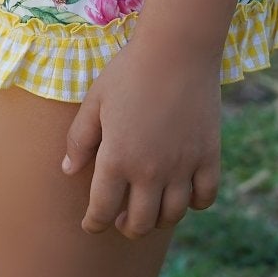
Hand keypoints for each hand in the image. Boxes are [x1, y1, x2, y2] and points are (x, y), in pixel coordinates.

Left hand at [61, 36, 221, 236]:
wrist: (176, 49)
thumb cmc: (129, 71)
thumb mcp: (95, 101)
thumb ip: (80, 139)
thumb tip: (69, 170)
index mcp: (116, 159)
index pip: (102, 210)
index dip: (94, 223)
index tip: (91, 225)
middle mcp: (150, 171)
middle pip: (139, 223)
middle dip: (127, 227)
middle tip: (122, 220)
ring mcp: (182, 166)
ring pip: (172, 216)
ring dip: (158, 219)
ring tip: (151, 210)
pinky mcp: (208, 156)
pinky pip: (205, 197)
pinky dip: (194, 203)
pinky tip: (184, 194)